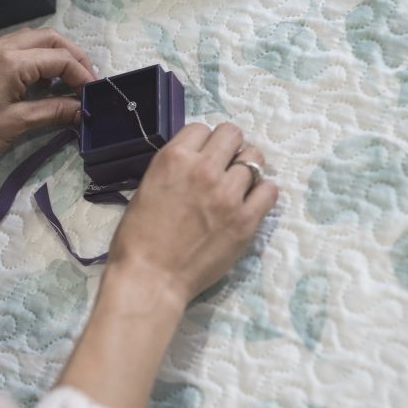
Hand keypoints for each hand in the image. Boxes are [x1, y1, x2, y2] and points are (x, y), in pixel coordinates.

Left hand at [0, 28, 95, 173]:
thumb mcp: (15, 124)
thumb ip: (52, 112)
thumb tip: (80, 110)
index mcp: (9, 62)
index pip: (58, 58)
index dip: (81, 73)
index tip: (90, 93)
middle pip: (48, 38)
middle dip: (72, 56)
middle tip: (85, 80)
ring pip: (31, 39)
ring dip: (53, 55)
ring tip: (65, 81)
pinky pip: (15, 47)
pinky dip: (34, 58)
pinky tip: (39, 82)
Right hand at [106, 123, 278, 306]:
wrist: (151, 278)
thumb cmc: (137, 238)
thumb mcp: (147, 187)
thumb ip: (174, 168)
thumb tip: (197, 161)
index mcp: (173, 158)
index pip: (202, 128)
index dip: (203, 142)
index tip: (203, 156)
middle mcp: (204, 169)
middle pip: (233, 134)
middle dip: (229, 147)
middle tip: (224, 166)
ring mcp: (228, 194)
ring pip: (255, 159)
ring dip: (247, 168)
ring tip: (238, 185)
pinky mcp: (246, 220)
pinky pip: (269, 190)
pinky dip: (262, 192)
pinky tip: (250, 202)